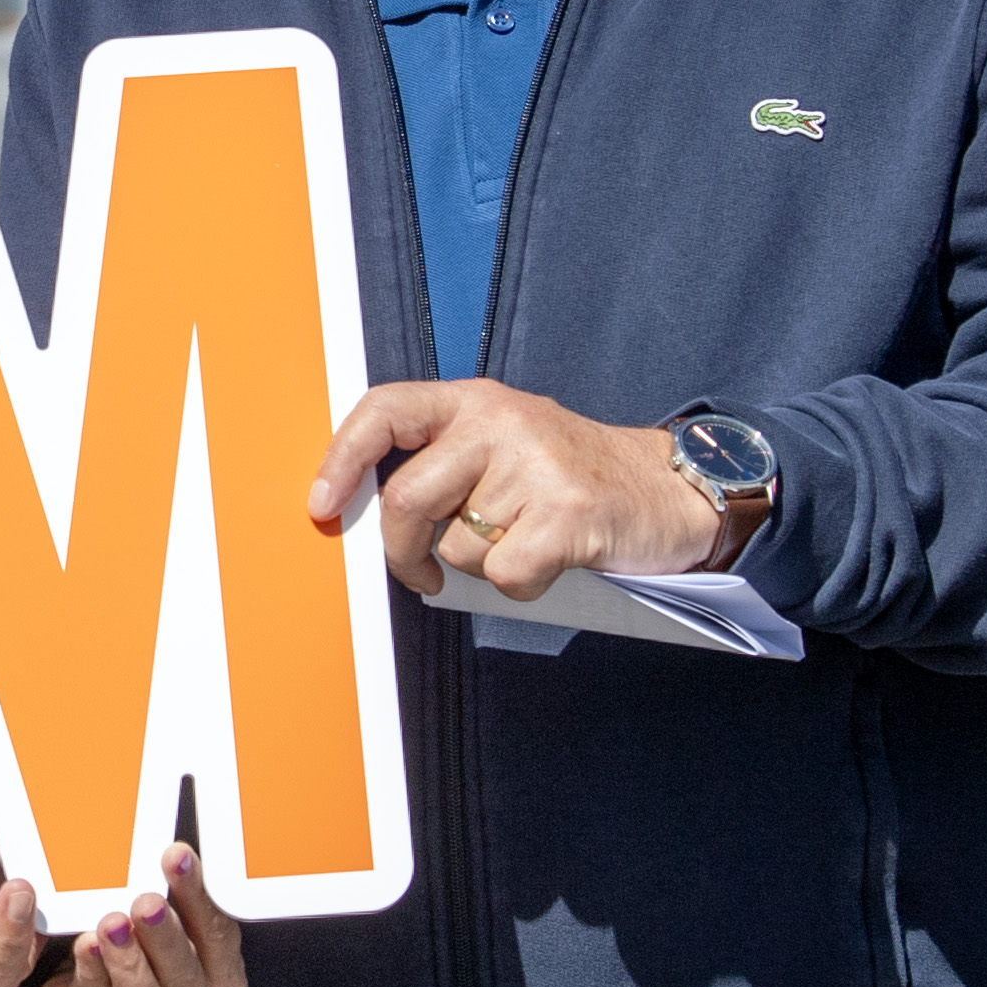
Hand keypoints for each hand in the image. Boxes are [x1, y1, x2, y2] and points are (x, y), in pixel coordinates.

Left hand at [30, 845, 247, 986]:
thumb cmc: (144, 954)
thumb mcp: (169, 931)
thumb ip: (174, 901)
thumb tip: (171, 849)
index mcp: (221, 975)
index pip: (218, 935)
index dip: (199, 897)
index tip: (177, 856)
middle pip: (185, 972)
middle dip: (165, 934)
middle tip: (147, 902)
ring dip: (128, 959)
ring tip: (111, 924)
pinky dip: (92, 971)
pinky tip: (86, 945)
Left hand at [315, 380, 748, 600]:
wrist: (665, 487)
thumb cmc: (567, 476)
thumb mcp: (501, 446)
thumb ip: (440, 465)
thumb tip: (358, 519)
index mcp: (474, 401)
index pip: (384, 410)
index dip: (341, 459)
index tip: (321, 507)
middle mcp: (501, 421)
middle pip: (408, 501)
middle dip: (404, 553)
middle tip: (423, 574)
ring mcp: (538, 464)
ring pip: (458, 548)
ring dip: (482, 566)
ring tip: (524, 539)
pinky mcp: (570, 512)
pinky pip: (505, 575)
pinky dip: (522, 585)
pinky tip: (551, 559)